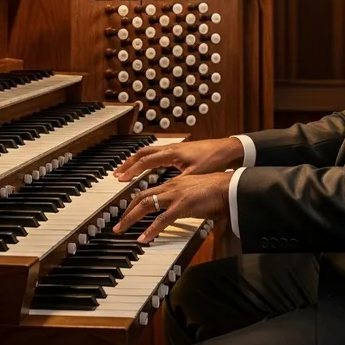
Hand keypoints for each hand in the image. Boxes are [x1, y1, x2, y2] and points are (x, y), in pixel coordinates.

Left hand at [112, 172, 231, 242]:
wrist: (229, 186)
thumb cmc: (216, 190)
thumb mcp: (195, 193)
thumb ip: (184, 201)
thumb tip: (179, 211)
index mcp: (174, 183)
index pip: (148, 190)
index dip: (135, 201)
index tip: (127, 210)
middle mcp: (172, 186)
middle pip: (141, 196)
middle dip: (126, 210)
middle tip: (118, 223)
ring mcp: (176, 195)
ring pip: (146, 204)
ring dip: (131, 218)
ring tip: (122, 229)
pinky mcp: (182, 205)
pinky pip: (162, 219)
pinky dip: (151, 230)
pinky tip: (144, 238)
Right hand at [113, 137, 243, 181]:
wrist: (227, 149)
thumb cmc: (213, 160)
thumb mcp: (194, 174)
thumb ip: (177, 183)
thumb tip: (163, 195)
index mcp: (172, 153)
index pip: (145, 160)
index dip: (132, 170)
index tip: (120, 179)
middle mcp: (171, 148)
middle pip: (143, 153)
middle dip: (128, 163)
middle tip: (117, 174)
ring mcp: (175, 148)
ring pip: (149, 151)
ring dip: (136, 160)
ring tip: (127, 170)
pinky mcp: (179, 150)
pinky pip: (157, 153)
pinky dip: (147, 159)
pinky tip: (147, 166)